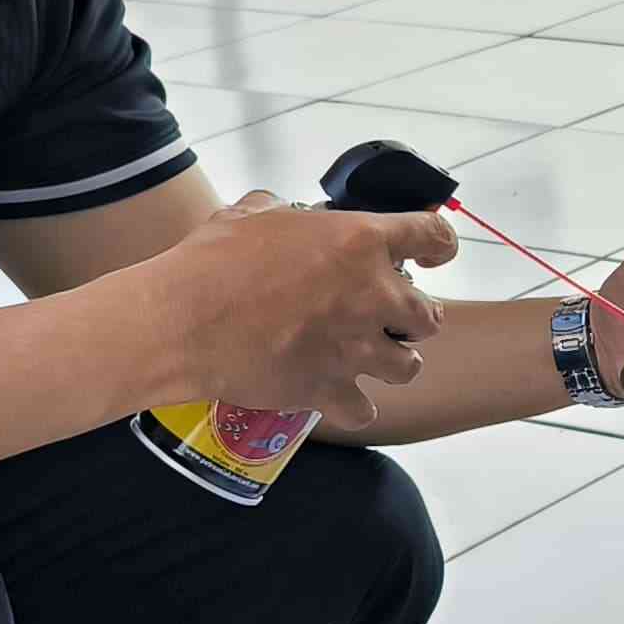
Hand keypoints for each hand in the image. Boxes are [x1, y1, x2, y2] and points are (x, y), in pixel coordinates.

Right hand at [151, 192, 453, 429]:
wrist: (182, 321)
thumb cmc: (213, 260)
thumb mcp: (254, 213)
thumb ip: (286, 213)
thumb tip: (284, 215)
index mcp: (361, 242)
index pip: (432, 235)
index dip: (440, 244)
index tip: (438, 252)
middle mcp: (372, 297)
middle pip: (429, 316)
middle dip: (414, 316)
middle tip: (391, 316)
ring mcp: (356, 349)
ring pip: (408, 367)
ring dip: (395, 361)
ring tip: (374, 357)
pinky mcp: (330, 390)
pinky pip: (364, 409)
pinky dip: (354, 406)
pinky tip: (341, 397)